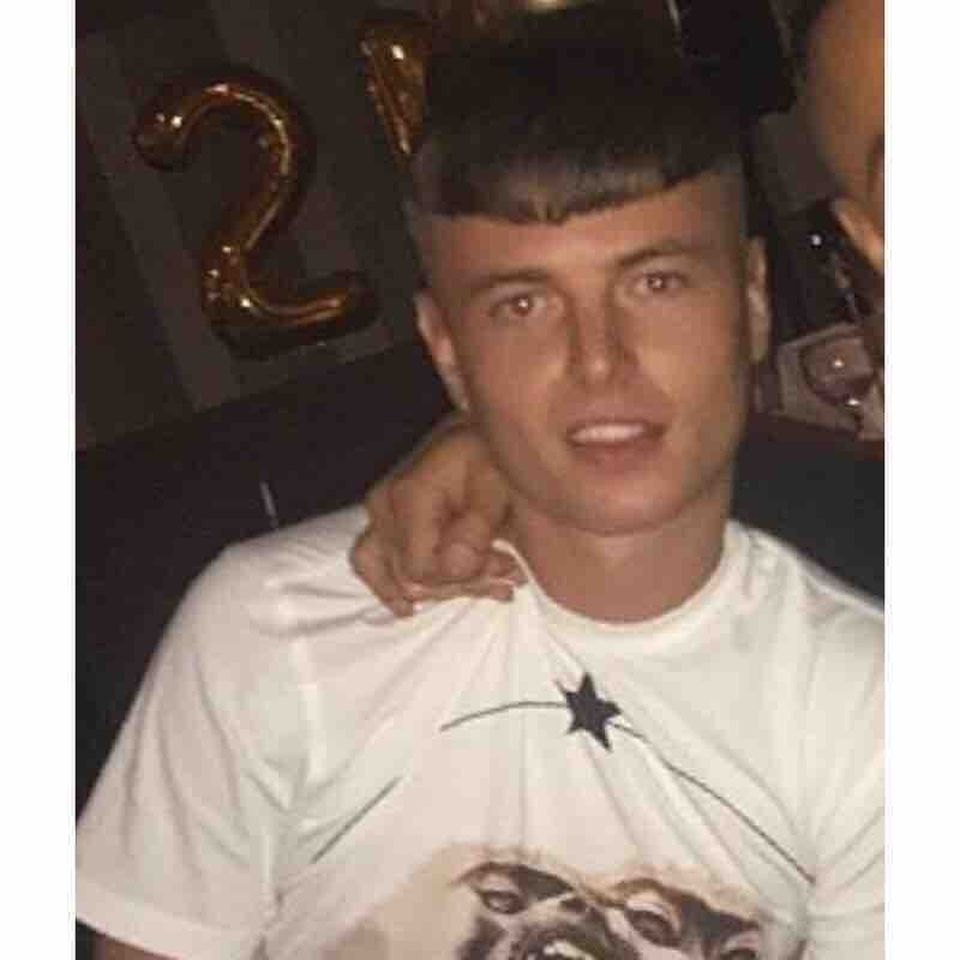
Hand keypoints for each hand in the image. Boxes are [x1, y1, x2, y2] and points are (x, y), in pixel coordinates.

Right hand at [350, 414, 524, 614]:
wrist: (472, 431)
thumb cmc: (488, 454)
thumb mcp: (496, 485)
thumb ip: (477, 529)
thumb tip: (453, 568)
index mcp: (409, 497)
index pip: (422, 570)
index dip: (463, 579)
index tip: (503, 565)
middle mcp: (384, 508)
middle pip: (411, 579)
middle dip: (464, 584)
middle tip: (508, 572)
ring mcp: (378, 515)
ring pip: (390, 577)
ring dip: (441, 589)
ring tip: (488, 584)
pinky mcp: (380, 521)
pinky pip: (370, 563)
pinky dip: (390, 587)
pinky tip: (408, 608)